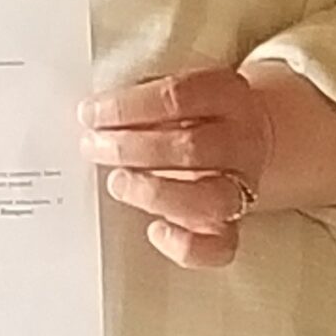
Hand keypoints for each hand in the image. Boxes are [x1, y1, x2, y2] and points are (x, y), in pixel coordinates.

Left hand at [81, 67, 270, 267]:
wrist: (245, 136)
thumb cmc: (190, 111)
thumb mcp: (173, 89)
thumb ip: (140, 95)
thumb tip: (93, 111)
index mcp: (225, 96)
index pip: (178, 97)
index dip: (128, 106)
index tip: (90, 113)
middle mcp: (241, 141)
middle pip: (191, 148)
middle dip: (131, 149)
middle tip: (92, 146)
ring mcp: (242, 186)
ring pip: (210, 198)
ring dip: (155, 193)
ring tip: (119, 183)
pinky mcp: (233, 226)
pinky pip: (220, 246)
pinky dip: (186, 244)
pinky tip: (156, 230)